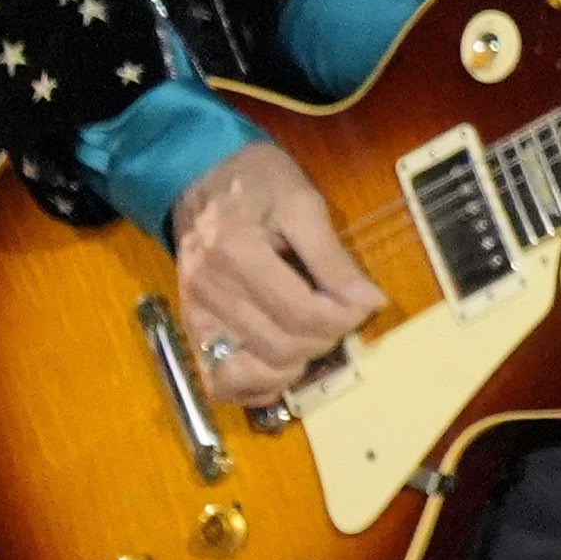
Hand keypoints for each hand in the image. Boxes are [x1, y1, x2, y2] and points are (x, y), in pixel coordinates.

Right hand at [169, 136, 383, 406]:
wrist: (198, 174)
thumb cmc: (254, 181)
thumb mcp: (302, 201)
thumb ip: (333, 256)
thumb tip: (368, 301)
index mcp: (235, 252)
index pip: (300, 313)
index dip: (344, 318)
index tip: (367, 304)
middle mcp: (209, 289)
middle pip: (279, 346)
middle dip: (325, 340)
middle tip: (343, 318)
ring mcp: (196, 312)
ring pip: (251, 370)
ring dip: (295, 365)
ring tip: (316, 338)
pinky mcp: (192, 327)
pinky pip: (220, 380)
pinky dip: (255, 385)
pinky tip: (284, 367)